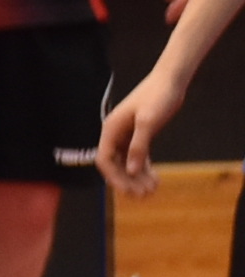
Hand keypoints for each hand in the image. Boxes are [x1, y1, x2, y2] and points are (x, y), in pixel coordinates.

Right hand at [103, 71, 185, 193]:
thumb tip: (130, 170)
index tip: (128, 190)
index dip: (114, 177)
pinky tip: (154, 178)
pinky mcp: (139, 134)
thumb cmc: (157, 96)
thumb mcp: (148, 121)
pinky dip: (144, 168)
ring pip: (127, 162)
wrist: (170, 80)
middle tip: (143, 195)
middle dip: (127, 181)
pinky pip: (137, 156)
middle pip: (115, 164)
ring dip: (137, 177)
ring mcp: (127, 134)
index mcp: (111, 129)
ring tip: (151, 190)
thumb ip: (138, 146)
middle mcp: (115, 134)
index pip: (105, 159)